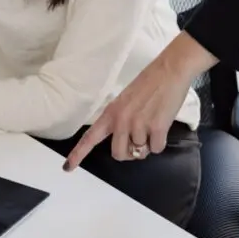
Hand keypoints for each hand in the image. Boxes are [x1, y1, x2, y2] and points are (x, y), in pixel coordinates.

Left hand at [63, 33, 215, 168]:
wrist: (170, 70)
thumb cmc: (150, 83)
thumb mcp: (126, 100)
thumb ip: (120, 120)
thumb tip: (126, 141)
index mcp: (111, 112)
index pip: (91, 137)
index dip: (78, 154)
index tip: (68, 167)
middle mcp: (122, 120)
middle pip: (119, 154)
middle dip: (130, 152)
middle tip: (138, 139)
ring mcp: (138, 124)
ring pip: (140, 152)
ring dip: (148, 144)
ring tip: (153, 122)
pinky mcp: (157, 128)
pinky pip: (156, 149)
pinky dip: (160, 142)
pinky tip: (162, 123)